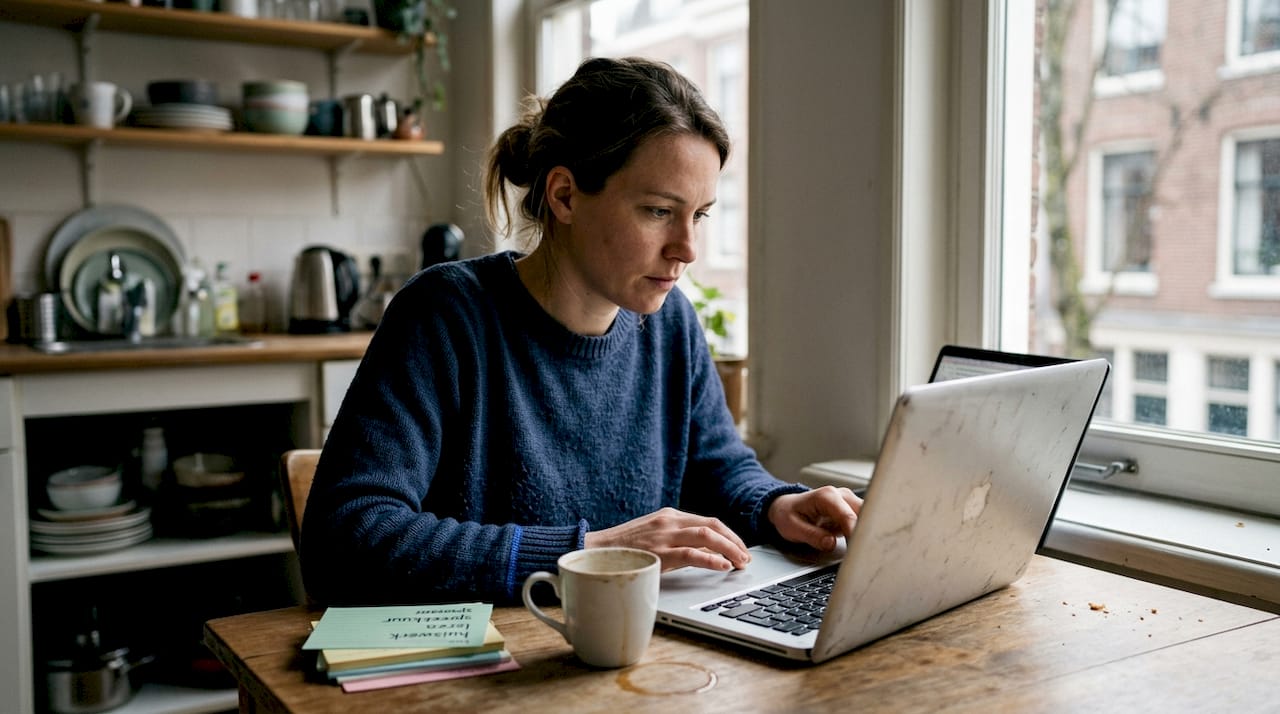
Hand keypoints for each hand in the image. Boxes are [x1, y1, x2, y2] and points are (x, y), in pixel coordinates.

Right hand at [583, 507, 750, 571]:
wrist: (595, 551)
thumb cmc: (623, 549)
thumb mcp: (653, 537)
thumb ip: (676, 540)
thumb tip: (704, 552)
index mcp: (669, 515)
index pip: (708, 521)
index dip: (728, 535)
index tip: (739, 548)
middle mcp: (669, 521)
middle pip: (713, 525)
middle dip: (734, 542)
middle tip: (745, 557)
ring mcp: (664, 535)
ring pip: (707, 536)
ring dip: (730, 549)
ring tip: (740, 563)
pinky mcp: (658, 552)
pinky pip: (692, 553)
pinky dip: (712, 559)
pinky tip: (723, 566)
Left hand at [767, 486, 861, 551]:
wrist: (786, 507)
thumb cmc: (788, 515)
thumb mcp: (793, 528)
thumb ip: (812, 536)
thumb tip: (830, 543)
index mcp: (827, 496)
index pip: (848, 516)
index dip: (855, 534)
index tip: (858, 550)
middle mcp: (841, 495)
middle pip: (865, 514)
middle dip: (866, 534)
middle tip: (863, 554)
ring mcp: (848, 502)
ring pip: (869, 517)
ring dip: (867, 534)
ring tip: (862, 552)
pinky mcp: (851, 511)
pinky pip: (865, 522)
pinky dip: (864, 534)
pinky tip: (861, 547)